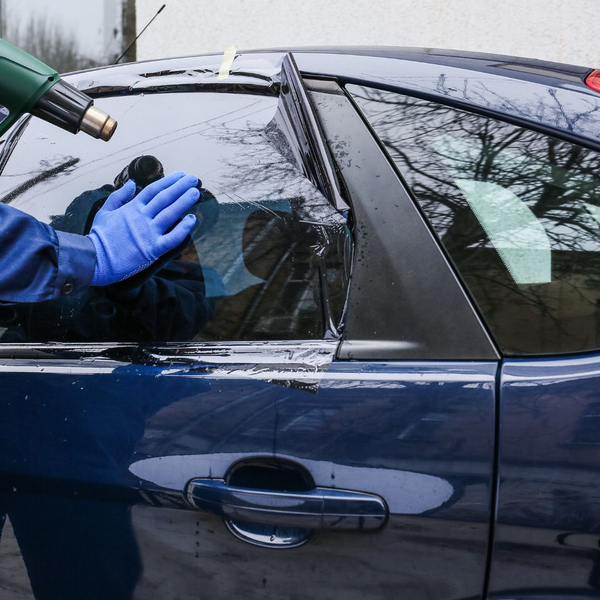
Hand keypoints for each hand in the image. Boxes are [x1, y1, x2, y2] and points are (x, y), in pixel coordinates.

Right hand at [88, 171, 199, 285]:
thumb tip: (132, 183)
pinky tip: (192, 220)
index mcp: (131, 208)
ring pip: (170, 214)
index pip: (154, 190)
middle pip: (165, 198)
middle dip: (181, 187)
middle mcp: (142, 218)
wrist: (94, 259)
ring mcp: (148, 233)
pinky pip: (172, 238)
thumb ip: (119, 196)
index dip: (169, 181)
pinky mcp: (152, 249)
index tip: (181, 175)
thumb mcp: (105, 211)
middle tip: (194, 179)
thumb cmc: (99, 237)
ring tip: (196, 193)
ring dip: (184, 202)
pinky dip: (183, 229)